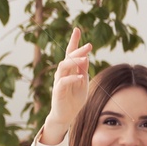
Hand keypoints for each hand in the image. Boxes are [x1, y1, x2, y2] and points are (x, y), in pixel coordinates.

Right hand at [41, 27, 92, 144]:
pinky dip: (72, 79)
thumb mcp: (83, 82)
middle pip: (68, 57)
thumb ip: (83, 70)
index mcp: (70, 70)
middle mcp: (63, 74)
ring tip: (84, 59)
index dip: (73, 41)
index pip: (70, 53)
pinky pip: (63, 82)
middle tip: (88, 45)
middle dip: (77, 50)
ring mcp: (59, 82)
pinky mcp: (58, 92)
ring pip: (63, 67)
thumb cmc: (74, 99)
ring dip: (74, 62)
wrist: (66, 115)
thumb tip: (86, 56)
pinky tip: (80, 77)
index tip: (77, 29)